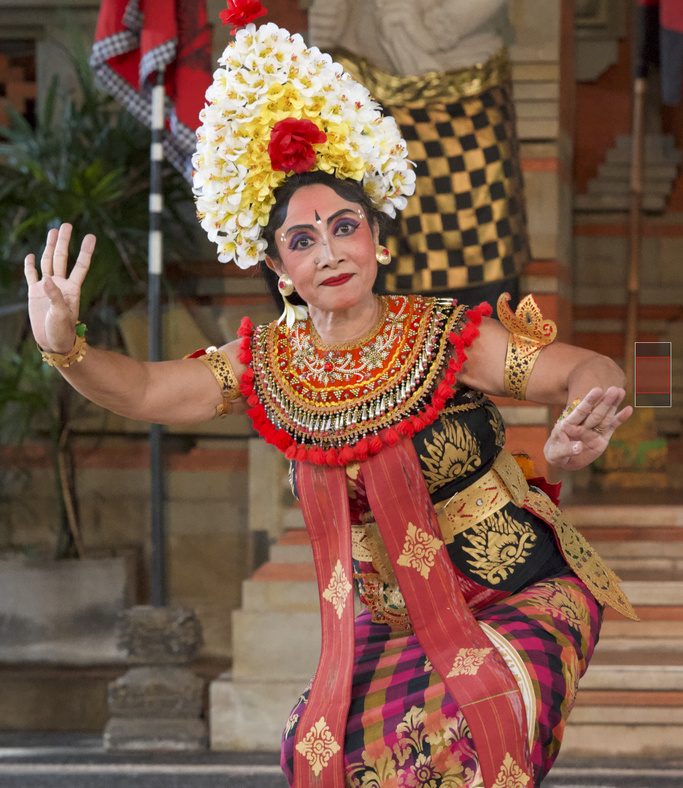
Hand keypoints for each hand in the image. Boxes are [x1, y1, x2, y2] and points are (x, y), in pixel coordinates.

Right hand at [24, 224, 95, 352]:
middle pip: (62, 258)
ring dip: (50, 247)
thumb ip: (55, 296)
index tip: (91, 236)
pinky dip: (31, 265)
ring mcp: (47, 288)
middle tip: (66, 224)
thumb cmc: (62, 331)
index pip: (80, 266)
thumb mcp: (61, 315)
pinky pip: (32, 275)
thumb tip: (46, 280)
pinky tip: (32, 255)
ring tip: (52, 231)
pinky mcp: (35, 293)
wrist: (53, 343)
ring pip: (48, 262)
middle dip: (64, 241)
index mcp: (72, 289)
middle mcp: (61, 285)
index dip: (85, 251)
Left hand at [544, 386, 632, 470]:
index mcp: (568, 424)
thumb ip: (566, 449)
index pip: (580, 411)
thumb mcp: (555, 454)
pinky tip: (628, 409)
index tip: (597, 390)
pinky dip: (620, 419)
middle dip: (604, 402)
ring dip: (613, 405)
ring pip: (604, 417)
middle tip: (614, 389)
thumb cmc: (555, 455)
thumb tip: (579, 447)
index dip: (588, 401)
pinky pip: (611, 427)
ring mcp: (592, 430)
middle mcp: (582, 424)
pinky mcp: (601, 438)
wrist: (563, 461)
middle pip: (595, 412)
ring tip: (621, 391)